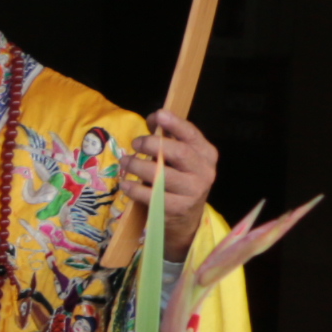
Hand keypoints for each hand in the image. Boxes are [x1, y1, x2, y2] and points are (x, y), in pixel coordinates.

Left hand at [125, 110, 218, 246]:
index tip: (158, 114)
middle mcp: (204, 171)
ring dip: (138, 166)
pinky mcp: (178, 208)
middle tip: (135, 143)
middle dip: (152, 144)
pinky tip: (126, 184)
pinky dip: (134, 189)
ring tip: (126, 162)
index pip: (191, 135)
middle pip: (178, 152)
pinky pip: (152, 196)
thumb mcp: (177, 158)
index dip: (175, 124)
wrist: (186, 217)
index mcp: (206, 154)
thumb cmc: (178, 179)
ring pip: (162, 175)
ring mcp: (193, 191)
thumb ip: (167, 137)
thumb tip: (154, 117)